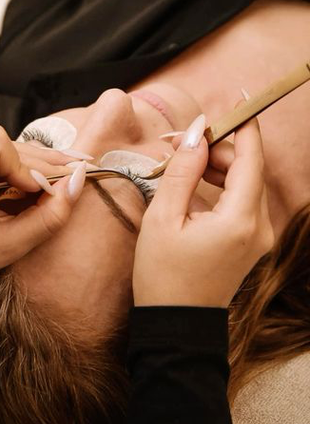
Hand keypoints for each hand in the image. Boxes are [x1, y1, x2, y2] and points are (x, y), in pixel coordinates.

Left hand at [0, 125, 86, 299]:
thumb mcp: (6, 248)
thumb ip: (47, 217)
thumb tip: (79, 179)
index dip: (26, 168)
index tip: (40, 194)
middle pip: (2, 144)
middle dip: (37, 166)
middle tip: (71, 178)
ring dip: (25, 163)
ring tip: (57, 177)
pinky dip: (8, 164)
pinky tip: (30, 177)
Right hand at [133, 115, 273, 307]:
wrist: (175, 324)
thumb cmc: (163, 276)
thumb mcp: (163, 218)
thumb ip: (182, 171)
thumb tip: (196, 133)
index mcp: (241, 218)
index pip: (251, 157)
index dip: (243, 125)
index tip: (235, 99)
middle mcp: (259, 225)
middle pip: (248, 168)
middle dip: (217, 148)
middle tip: (178, 142)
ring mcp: (258, 236)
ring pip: (245, 183)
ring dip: (217, 166)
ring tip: (180, 161)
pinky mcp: (250, 243)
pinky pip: (241, 201)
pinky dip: (220, 186)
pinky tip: (193, 184)